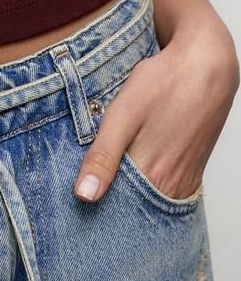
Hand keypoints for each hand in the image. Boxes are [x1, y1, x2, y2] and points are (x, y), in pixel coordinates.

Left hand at [74, 11, 238, 201]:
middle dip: (107, 211)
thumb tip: (84, 196)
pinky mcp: (192, 169)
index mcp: (154, 176)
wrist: (206, 64)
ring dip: (126, 200)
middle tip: (82, 204)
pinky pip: (164, 191)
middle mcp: (173, 184)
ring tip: (101, 192)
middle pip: (133, 212)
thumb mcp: (122, 116)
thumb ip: (103, 156)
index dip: (93, 216)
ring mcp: (186, 178)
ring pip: (149, 203)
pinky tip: (128, 178)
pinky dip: (144, 191)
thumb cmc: (164, 84)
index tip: (73, 214)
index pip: (117, 214)